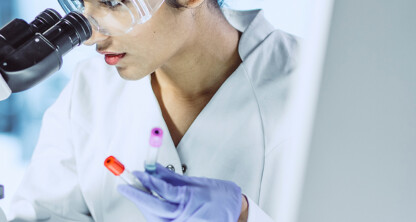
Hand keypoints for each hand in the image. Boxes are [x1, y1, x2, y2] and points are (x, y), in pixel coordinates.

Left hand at [118, 163, 243, 221]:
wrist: (235, 213)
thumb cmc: (221, 197)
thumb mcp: (197, 182)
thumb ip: (173, 178)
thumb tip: (154, 169)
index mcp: (189, 200)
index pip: (162, 190)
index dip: (147, 181)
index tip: (136, 173)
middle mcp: (183, 215)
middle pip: (153, 207)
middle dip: (137, 195)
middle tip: (123, 185)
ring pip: (155, 217)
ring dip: (143, 205)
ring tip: (136, 192)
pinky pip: (162, 221)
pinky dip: (153, 213)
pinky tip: (149, 204)